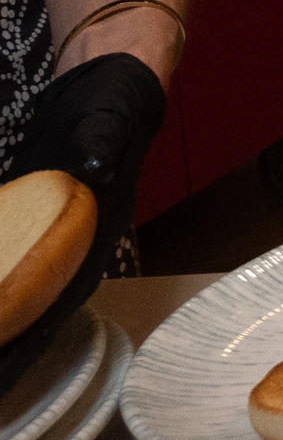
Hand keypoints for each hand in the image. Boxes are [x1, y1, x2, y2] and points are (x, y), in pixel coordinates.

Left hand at [0, 53, 165, 389]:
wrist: (107, 82)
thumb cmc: (115, 101)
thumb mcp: (110, 117)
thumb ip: (103, 142)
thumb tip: (94, 168)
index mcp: (99, 224)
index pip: (68, 287)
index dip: (40, 326)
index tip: (13, 358)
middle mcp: (76, 236)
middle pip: (41, 296)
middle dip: (13, 334)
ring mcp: (51, 228)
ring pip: (21, 281)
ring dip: (3, 309)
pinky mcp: (28, 212)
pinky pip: (8, 253)